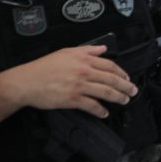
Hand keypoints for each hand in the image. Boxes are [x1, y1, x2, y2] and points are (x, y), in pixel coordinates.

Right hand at [7, 45, 136, 117]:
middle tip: (133, 91)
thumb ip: (86, 50)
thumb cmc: (43, 67)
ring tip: (124, 101)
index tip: (127, 78)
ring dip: (118, 97)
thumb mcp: (66, 52)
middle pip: (111, 79)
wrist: (27, 81)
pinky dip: (100, 110)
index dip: (121, 72)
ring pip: (105, 92)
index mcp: (82, 59)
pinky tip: (105, 113)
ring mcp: (79, 85)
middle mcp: (83, 71)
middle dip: (125, 86)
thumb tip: (102, 48)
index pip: (109, 65)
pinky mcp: (72, 99)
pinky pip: (92, 105)